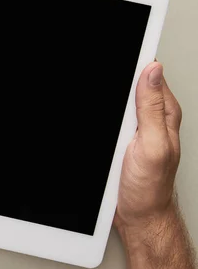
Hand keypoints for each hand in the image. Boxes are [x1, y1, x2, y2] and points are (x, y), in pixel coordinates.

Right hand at [115, 61, 181, 231]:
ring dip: (107, 104)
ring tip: (110, 127)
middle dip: (116, 83)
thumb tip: (152, 71)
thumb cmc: (150, 187)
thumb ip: (152, 109)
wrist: (139, 215)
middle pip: (129, 86)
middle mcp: (152, 118)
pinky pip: (109, 123)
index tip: (119, 53)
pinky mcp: (121, 140)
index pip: (150, 74)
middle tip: (113, 112)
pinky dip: (103, 125)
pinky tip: (103, 131)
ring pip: (116, 104)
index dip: (134, 62)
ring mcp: (135, 129)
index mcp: (165, 113)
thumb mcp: (153, 145)